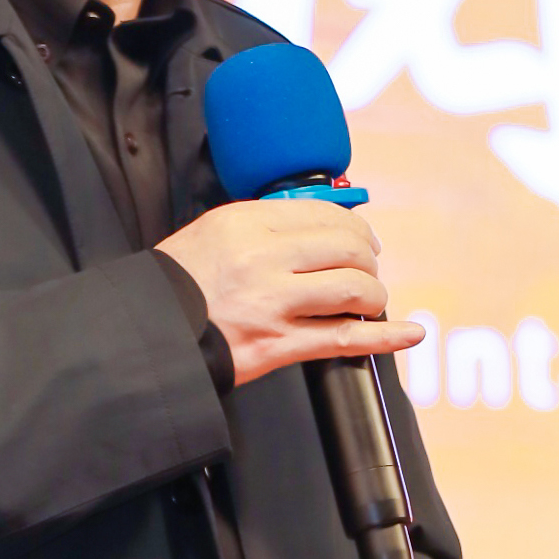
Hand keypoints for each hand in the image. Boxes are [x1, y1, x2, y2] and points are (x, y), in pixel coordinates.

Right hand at [156, 199, 422, 386]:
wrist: (148, 332)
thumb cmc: (179, 283)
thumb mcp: (215, 231)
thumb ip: (265, 224)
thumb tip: (322, 227)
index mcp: (247, 222)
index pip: (325, 214)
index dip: (355, 228)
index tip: (363, 242)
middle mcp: (264, 258)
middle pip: (348, 248)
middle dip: (368, 260)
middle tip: (366, 270)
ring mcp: (273, 303)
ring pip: (354, 289)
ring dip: (372, 295)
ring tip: (366, 301)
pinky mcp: (278, 345)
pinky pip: (345, 337)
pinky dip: (386, 336)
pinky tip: (409, 333)